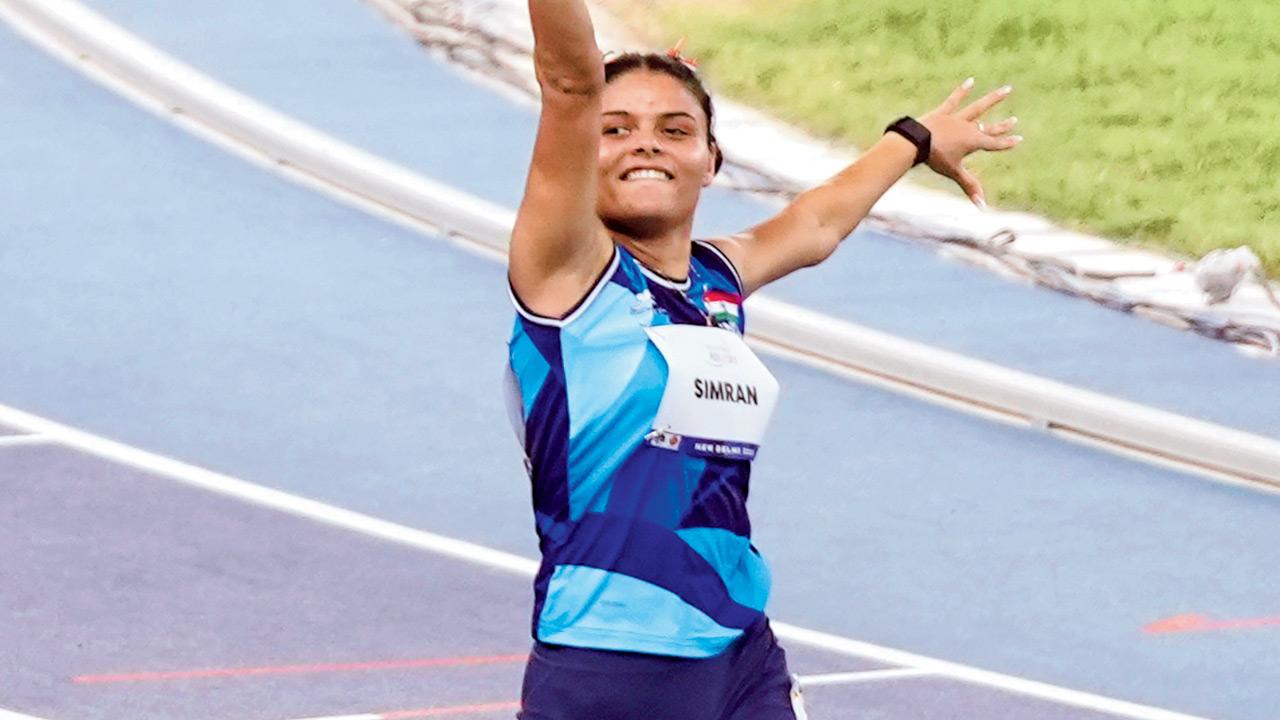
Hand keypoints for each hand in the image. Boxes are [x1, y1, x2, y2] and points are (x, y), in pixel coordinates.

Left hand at [919, 78, 1021, 209]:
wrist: (917, 142)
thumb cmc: (935, 158)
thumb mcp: (954, 173)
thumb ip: (969, 187)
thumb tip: (982, 207)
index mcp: (974, 142)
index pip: (994, 144)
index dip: (1006, 143)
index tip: (1019, 139)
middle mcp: (969, 128)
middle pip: (989, 127)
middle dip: (1002, 125)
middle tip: (1015, 120)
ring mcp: (957, 118)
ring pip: (979, 107)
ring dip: (993, 99)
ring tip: (1006, 89)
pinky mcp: (943, 112)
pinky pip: (954, 100)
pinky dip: (962, 90)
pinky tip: (971, 81)